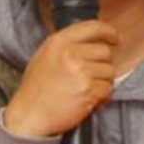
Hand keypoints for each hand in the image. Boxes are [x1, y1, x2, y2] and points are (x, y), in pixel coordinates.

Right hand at [3, 20, 117, 136]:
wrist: (29, 116)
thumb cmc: (35, 90)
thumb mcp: (44, 56)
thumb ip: (67, 46)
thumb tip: (93, 42)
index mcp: (58, 42)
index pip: (92, 27)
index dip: (108, 32)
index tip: (114, 38)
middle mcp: (70, 53)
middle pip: (105, 51)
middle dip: (103, 64)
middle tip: (92, 75)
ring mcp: (80, 71)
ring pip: (109, 71)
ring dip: (102, 82)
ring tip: (86, 89)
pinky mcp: (88, 90)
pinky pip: (107, 88)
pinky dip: (102, 96)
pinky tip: (88, 98)